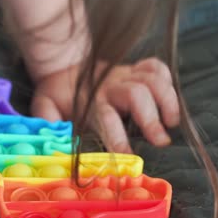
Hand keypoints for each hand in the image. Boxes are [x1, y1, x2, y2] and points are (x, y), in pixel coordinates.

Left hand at [31, 58, 179, 152]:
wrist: (63, 62)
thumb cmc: (58, 93)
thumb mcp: (44, 104)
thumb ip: (47, 118)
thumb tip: (52, 134)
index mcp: (91, 101)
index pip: (106, 118)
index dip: (117, 137)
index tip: (128, 155)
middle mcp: (111, 87)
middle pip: (137, 94)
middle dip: (151, 118)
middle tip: (161, 141)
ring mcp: (125, 75)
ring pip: (152, 79)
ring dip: (167, 99)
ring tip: (173, 122)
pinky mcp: (134, 68)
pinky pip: (155, 66)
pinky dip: (166, 78)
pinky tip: (169, 97)